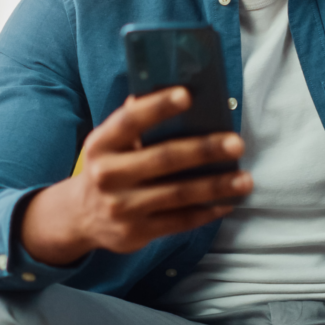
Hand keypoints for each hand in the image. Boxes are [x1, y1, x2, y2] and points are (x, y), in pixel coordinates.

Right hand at [20, 87, 251, 264]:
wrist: (79, 218)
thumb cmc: (108, 168)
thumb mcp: (109, 143)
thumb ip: (135, 121)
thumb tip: (172, 90)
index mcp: (100, 144)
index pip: (129, 120)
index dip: (158, 106)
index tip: (188, 95)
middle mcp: (107, 175)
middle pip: (163, 159)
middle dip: (204, 150)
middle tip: (237, 144)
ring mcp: (121, 207)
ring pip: (177, 194)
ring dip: (215, 186)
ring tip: (245, 179)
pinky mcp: (135, 233)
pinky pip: (179, 221)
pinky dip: (207, 212)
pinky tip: (228, 202)